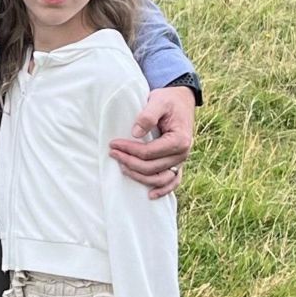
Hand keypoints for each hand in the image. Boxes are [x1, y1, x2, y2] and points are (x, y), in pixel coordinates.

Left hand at [110, 85, 195, 199]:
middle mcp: (182, 154)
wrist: (181, 102)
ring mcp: (181, 161)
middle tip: (112, 153)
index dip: (129, 150)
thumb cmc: (168, 101)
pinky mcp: (177, 164)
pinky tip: (150, 195)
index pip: (149, 152)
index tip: (113, 143)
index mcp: (180, 139)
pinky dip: (162, 190)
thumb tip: (135, 133)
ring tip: (122, 167)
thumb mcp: (158, 101)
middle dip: (129, 162)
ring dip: (139, 177)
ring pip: (159, 179)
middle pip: (152, 167)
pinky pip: (173, 182)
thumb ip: (147, 115)